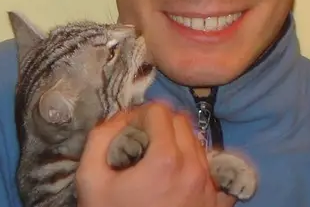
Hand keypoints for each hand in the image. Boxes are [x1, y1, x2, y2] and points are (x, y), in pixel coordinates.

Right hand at [75, 102, 235, 206]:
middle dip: (159, 126)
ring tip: (156, 163)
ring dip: (178, 143)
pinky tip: (181, 176)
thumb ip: (101, 137)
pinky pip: (217, 169)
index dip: (138, 116)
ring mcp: (210, 187)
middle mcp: (195, 169)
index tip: (127, 132)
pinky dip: (200, 165)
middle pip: (182, 122)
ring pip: (199, 142)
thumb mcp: (91, 179)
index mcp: (166, 159)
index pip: (159, 111)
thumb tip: (120, 118)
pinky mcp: (218, 204)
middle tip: (140, 144)